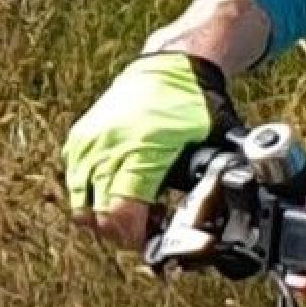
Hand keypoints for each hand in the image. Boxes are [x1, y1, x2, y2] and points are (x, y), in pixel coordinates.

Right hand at [63, 53, 236, 252]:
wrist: (172, 64)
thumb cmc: (195, 102)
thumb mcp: (213, 142)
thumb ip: (213, 177)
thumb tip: (228, 210)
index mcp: (141, 149)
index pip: (121, 214)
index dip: (135, 238)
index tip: (153, 242)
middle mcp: (108, 146)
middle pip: (99, 217)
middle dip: (123, 234)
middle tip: (147, 231)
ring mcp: (89, 142)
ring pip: (81, 206)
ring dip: (106, 218)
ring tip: (136, 210)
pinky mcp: (80, 138)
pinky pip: (77, 183)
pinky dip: (93, 196)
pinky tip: (122, 190)